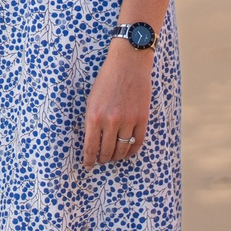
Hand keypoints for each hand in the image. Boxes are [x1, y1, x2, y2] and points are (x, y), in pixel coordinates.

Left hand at [82, 41, 151, 169]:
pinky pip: (137, 142)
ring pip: (122, 149)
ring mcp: (128, 121)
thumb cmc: (106, 80)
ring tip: (113, 157)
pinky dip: (132, 150)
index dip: (89, 160)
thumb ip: (92, 120)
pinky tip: (127, 152)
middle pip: (107, 152)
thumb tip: (92, 141)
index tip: (88, 166)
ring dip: (117, 157)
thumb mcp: (92, 99)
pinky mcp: (142, 119)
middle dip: (102, 160)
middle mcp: (110, 121)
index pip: (90, 147)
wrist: (128, 64)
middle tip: (101, 161)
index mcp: (94, 116)